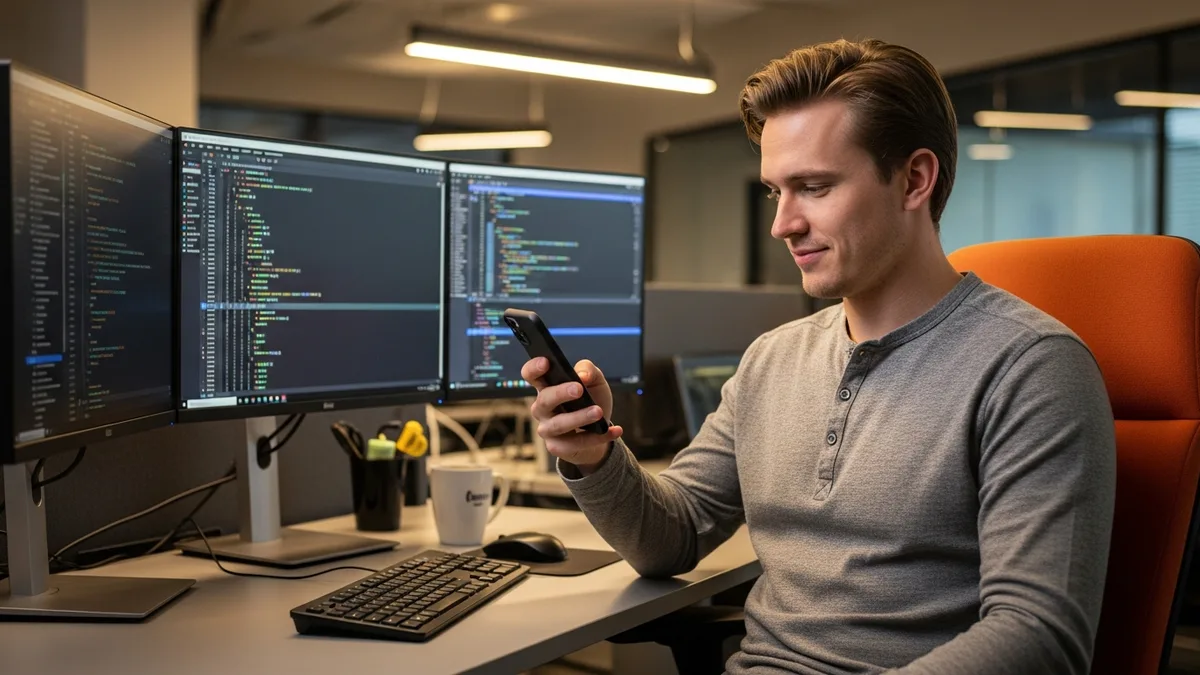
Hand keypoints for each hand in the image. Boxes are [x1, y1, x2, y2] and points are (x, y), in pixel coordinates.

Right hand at [521, 357, 623, 473]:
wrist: (600, 430)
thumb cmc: (592, 400)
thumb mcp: (595, 381)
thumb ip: (589, 371)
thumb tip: (582, 375)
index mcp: (547, 386)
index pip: (531, 375)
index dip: (534, 368)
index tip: (546, 361)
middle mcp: (542, 408)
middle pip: (544, 400)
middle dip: (560, 393)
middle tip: (578, 389)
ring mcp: (547, 429)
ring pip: (558, 424)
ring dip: (579, 418)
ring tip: (598, 412)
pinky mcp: (557, 447)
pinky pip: (575, 444)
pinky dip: (597, 437)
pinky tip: (614, 430)